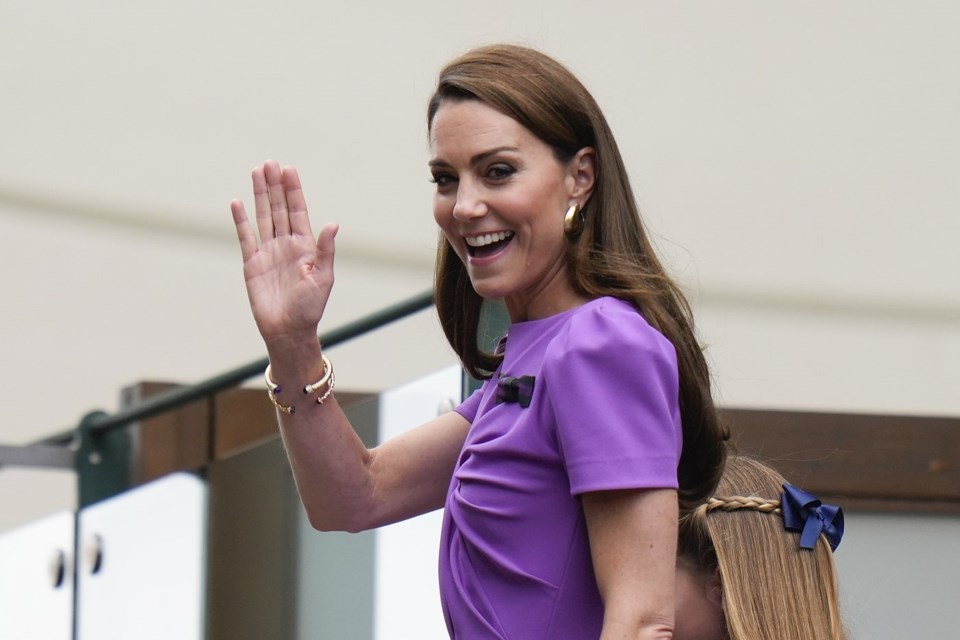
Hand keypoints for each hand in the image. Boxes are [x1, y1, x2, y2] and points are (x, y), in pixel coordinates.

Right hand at [230, 160, 337, 343]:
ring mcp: (268, 253)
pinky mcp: (252, 264)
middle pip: (279, 208)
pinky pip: (245, 237)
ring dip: (260, 195)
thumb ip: (325, 250)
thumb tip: (333, 224)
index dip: (293, 191)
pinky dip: (241, 220)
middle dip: (275, 186)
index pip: (298, 211)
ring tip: (256, 172)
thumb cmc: (310, 307)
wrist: (288, 331)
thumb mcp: (323, 278)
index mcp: (305, 246)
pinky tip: (237, 202)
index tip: (289, 169)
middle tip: (270, 162)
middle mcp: (286, 245)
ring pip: (263, 217)